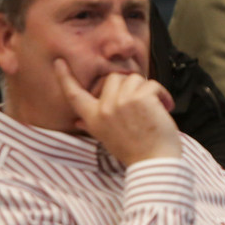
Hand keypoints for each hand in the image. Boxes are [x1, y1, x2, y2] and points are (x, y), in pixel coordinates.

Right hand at [54, 59, 179, 166]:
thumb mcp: (106, 138)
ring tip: (156, 107)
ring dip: (148, 89)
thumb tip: (77, 121)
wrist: (154, 162)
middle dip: (130, 86)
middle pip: (113, 78)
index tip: (59, 62)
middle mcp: (104, 109)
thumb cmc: (135, 152)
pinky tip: (165, 107)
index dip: (65, 77)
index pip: (74, 95)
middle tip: (142, 102)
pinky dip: (163, 94)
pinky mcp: (140, 98)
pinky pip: (152, 84)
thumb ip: (91, 125)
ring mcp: (121, 102)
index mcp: (93, 119)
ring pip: (133, 78)